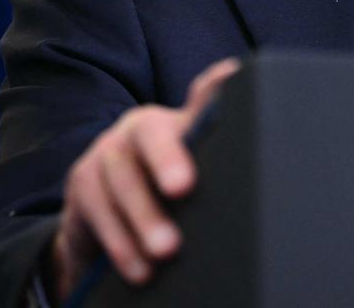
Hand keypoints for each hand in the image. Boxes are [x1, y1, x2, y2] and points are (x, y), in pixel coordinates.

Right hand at [49, 57, 240, 300]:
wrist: (105, 209)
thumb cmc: (166, 185)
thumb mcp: (197, 168)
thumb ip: (222, 153)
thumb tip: (271, 156)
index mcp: (178, 118)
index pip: (200, 96)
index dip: (212, 90)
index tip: (226, 86)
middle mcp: (139, 125)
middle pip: (152, 135)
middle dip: (166, 159)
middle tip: (184, 188)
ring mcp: (107, 150)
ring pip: (121, 178)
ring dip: (143, 217)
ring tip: (166, 250)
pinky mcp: (83, 181)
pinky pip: (98, 211)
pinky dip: (121, 243)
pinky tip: (140, 268)